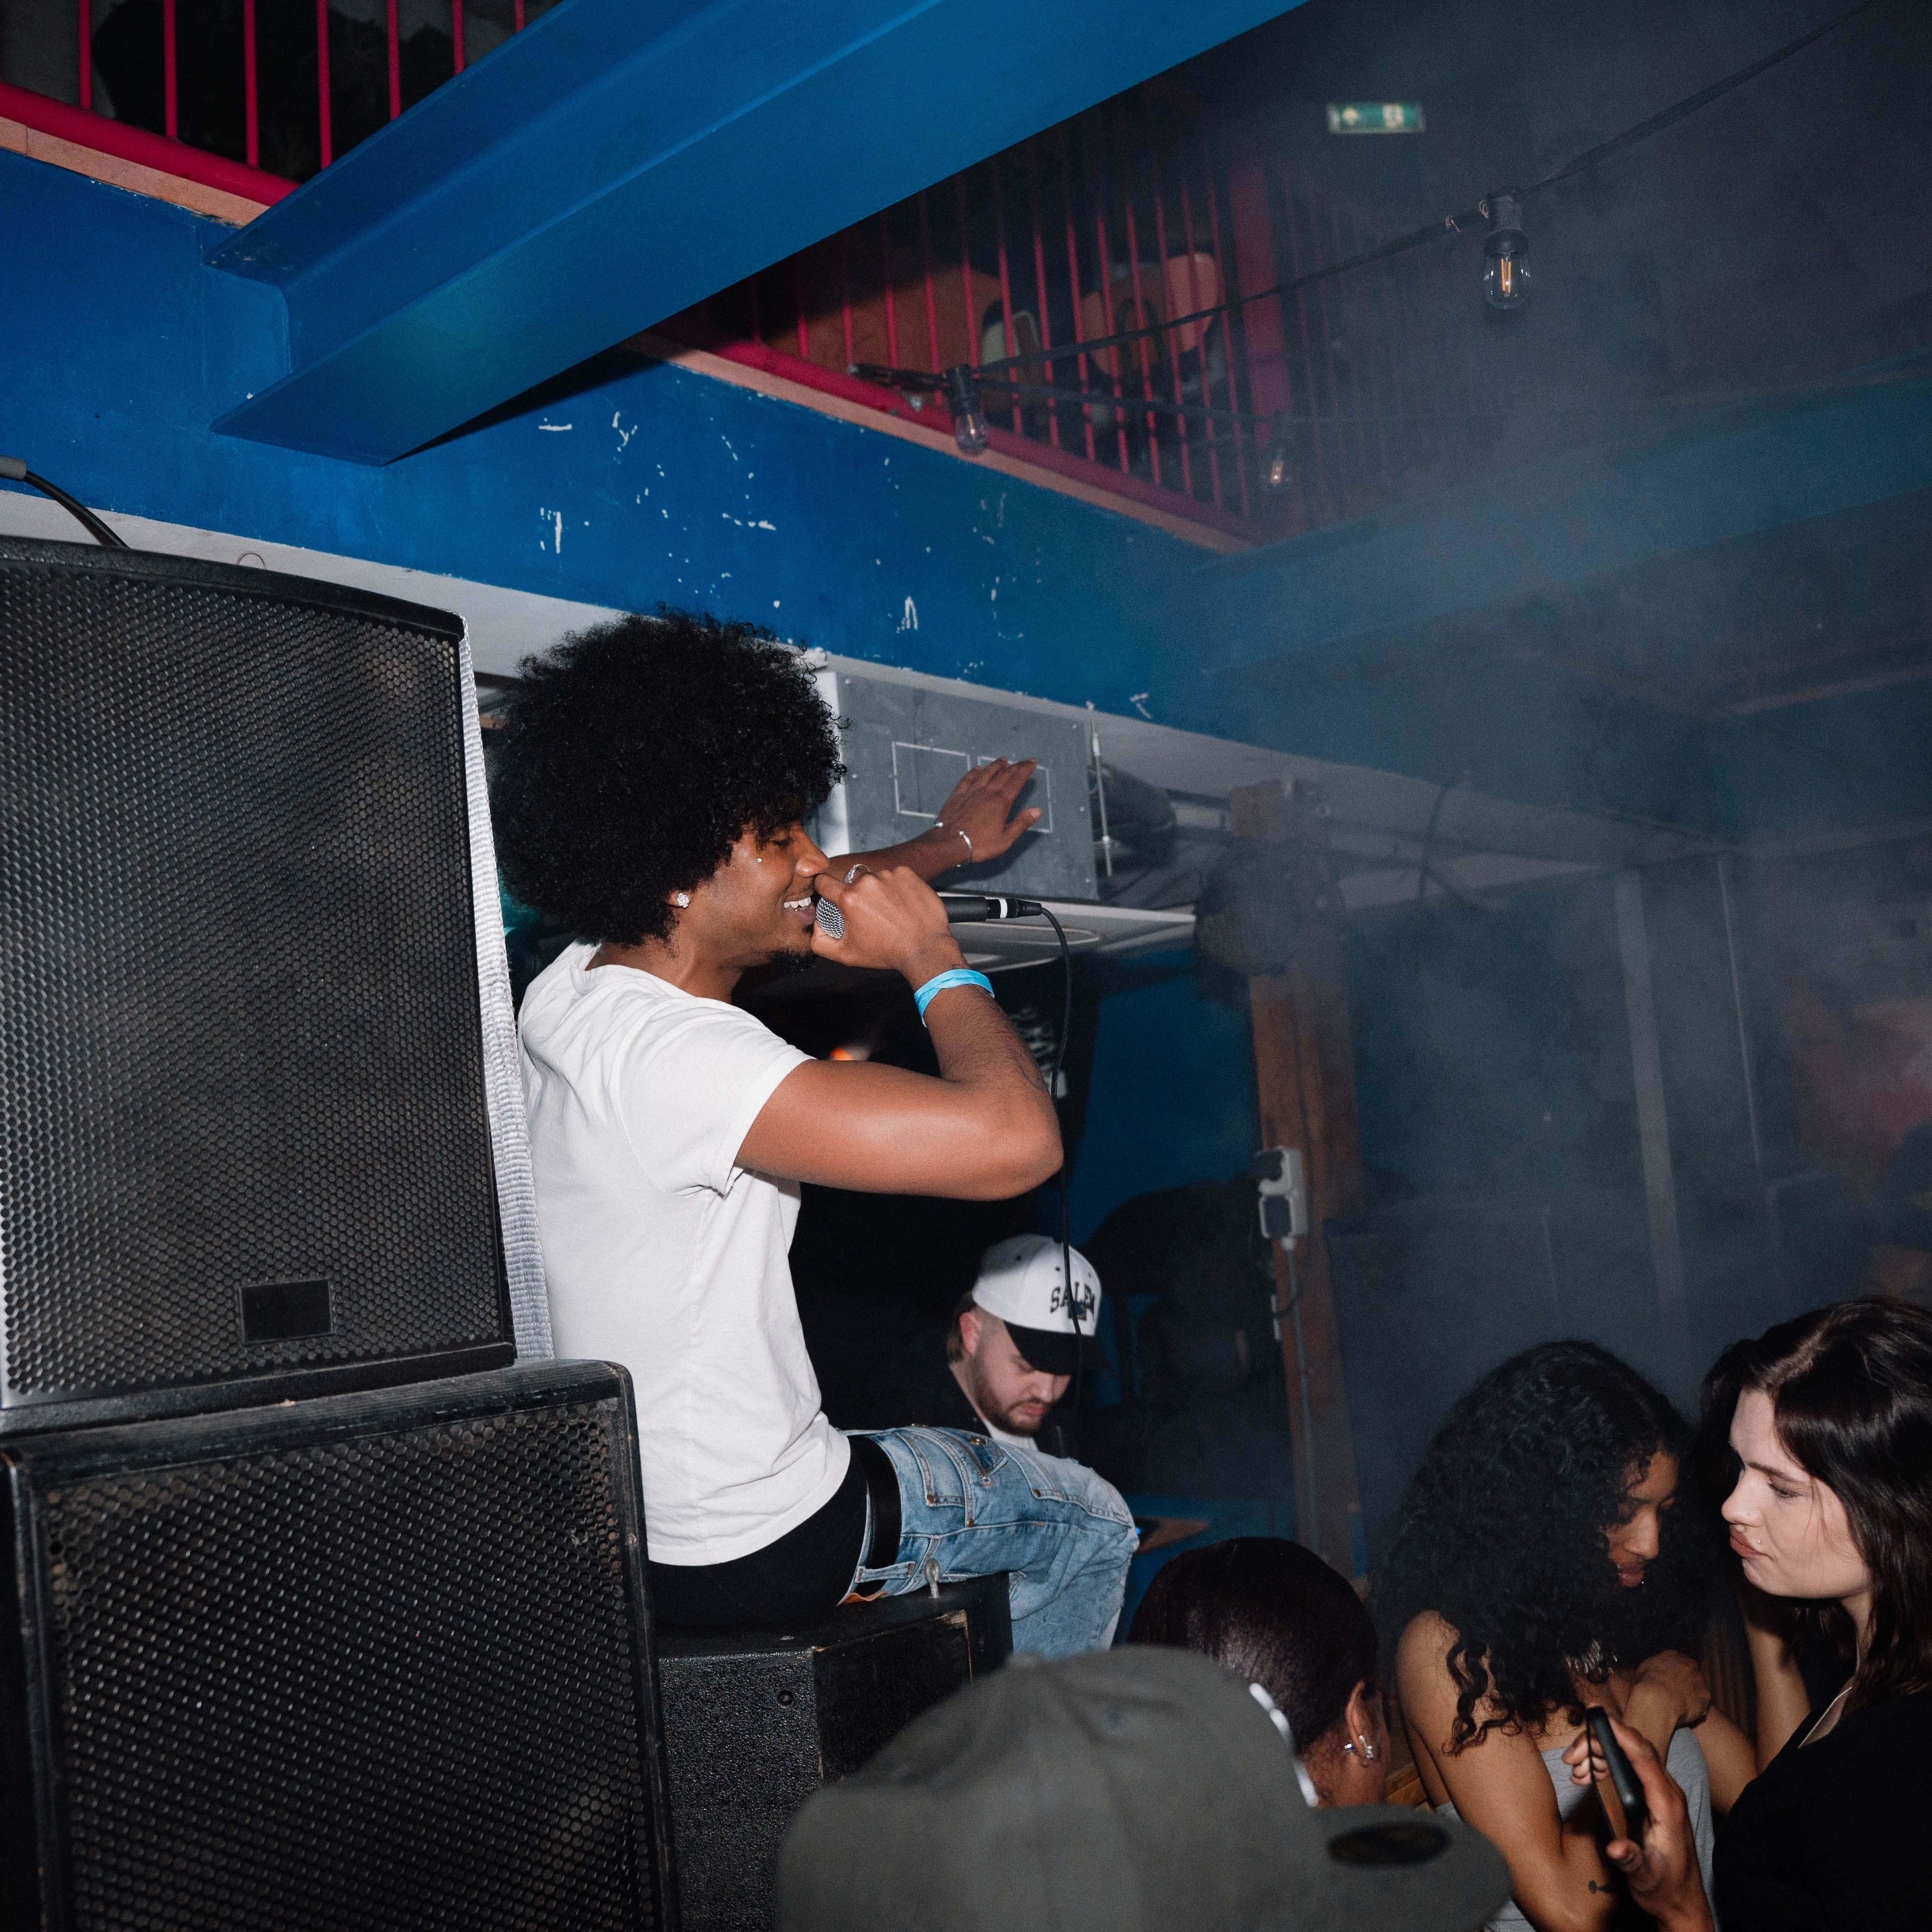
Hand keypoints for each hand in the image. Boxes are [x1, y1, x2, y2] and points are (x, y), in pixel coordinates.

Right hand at [810, 864, 963, 984]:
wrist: (925, 948)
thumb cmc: (887, 952)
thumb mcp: (846, 955)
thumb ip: (820, 942)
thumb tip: (815, 925)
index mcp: (849, 899)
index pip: (824, 882)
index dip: (824, 888)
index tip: (829, 894)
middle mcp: (867, 882)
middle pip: (851, 881)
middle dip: (856, 894)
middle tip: (869, 913)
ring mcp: (888, 875)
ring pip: (874, 878)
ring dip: (878, 890)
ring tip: (889, 911)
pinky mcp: (906, 873)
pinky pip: (893, 875)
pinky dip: (895, 886)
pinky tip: (901, 904)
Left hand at [924, 758, 1040, 865]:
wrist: (949, 844)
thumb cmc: (979, 845)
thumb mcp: (1005, 839)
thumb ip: (1021, 823)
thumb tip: (1037, 810)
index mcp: (1000, 803)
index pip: (1016, 782)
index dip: (1025, 770)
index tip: (1032, 761)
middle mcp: (987, 793)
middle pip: (1003, 775)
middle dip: (1015, 766)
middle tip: (1023, 761)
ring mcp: (971, 793)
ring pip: (986, 774)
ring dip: (995, 766)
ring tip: (1002, 760)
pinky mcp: (957, 796)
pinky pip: (967, 779)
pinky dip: (973, 772)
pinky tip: (976, 769)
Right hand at [1562, 1712, 1713, 1931]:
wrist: (1683, 1903)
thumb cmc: (1665, 1889)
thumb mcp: (1646, 1878)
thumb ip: (1631, 1860)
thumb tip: (1616, 1847)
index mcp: (1667, 1805)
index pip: (1644, 1756)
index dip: (1620, 1732)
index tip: (1597, 1716)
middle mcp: (1667, 1793)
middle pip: (1634, 1749)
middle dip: (1600, 1743)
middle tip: (1571, 1757)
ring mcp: (1661, 1794)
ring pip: (1631, 1756)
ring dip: (1600, 1754)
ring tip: (1575, 1768)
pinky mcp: (1654, 1799)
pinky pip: (1631, 1769)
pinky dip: (1607, 1765)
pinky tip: (1588, 1776)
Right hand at [1632, 1651, 1710, 1730]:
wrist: (1656, 1701)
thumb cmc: (1645, 1686)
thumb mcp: (1643, 1670)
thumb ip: (1654, 1669)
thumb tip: (1652, 1674)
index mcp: (1673, 1655)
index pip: (1677, 1662)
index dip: (1674, 1674)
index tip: (1669, 1684)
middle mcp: (1689, 1664)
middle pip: (1690, 1673)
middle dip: (1685, 1684)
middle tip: (1675, 1696)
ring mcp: (1699, 1680)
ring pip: (1697, 1688)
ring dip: (1691, 1696)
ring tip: (1678, 1707)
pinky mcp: (1706, 1696)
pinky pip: (1701, 1703)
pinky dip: (1695, 1709)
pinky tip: (1683, 1713)